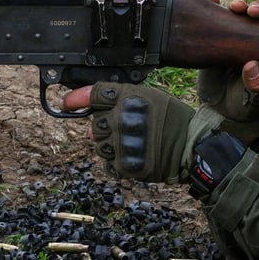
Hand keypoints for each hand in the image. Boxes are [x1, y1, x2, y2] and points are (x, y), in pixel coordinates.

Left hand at [63, 83, 195, 182]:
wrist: (192, 148)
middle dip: (105, 127)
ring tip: (134, 143)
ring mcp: (121, 143)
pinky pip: (108, 164)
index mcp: (127, 98)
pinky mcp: (125, 164)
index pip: (93, 94)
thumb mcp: (150, 99)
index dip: (76, 99)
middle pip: (94, 124)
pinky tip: (133, 156)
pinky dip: (117, 162)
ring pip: (99, 145)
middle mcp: (120, 119)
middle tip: (126, 130)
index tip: (66, 104)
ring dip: (111, 145)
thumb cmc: (173, 120)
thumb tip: (90, 127)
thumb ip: (118, 105)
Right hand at [198, 0, 258, 119]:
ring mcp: (233, 38)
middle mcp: (254, 40)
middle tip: (253, 11)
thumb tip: (253, 67)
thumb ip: (257, 86)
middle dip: (257, 8)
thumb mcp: (255, 100)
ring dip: (237, 5)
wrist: (219, 113)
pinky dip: (212, 4)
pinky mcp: (214, 40)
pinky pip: (213, 18)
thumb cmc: (246, 106)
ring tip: (234, 6)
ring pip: (237, 15)